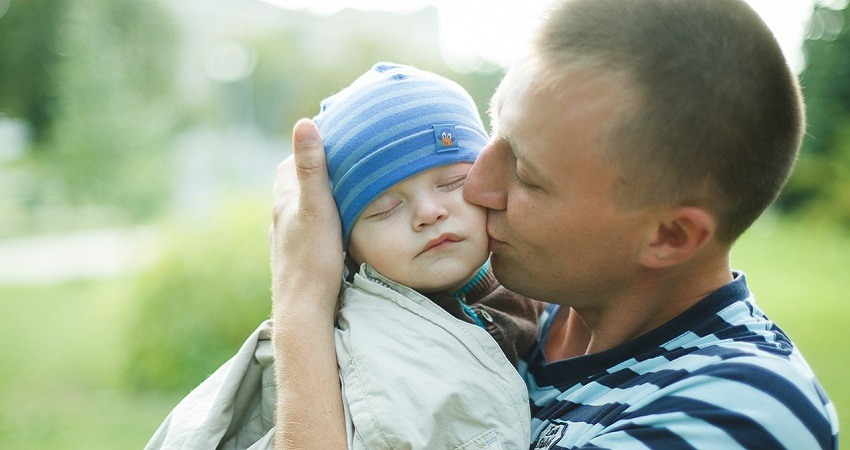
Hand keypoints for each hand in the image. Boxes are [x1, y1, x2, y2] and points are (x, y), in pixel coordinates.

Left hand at [270, 118, 346, 448]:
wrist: (304, 311)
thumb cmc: (312, 260)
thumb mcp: (317, 208)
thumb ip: (311, 168)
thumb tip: (304, 123)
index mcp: (285, 201)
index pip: (292, 163)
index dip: (311, 147)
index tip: (334, 134)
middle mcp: (282, 219)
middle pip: (298, 185)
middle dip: (317, 170)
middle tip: (346, 159)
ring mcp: (290, 240)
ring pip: (304, 208)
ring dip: (321, 196)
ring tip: (347, 187)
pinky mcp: (300, 257)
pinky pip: (312, 228)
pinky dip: (324, 218)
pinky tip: (340, 224)